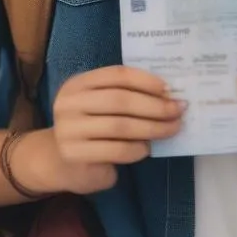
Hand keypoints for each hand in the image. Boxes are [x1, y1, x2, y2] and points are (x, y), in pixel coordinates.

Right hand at [23, 66, 183, 195]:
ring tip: (172, 129)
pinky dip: (137, 149)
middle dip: (154, 105)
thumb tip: (167, 95)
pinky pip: (116, 150)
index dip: (144, 80)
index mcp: (78, 83)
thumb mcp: (100, 104)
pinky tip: (147, 148)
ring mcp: (70, 130)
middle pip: (120, 100)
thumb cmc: (89, 127)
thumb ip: (124, 96)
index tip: (168, 88)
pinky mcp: (75, 155)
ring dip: (152, 128)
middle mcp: (70, 103)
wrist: (58, 161)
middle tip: (178, 109)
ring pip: (120, 126)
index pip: (116, 75)